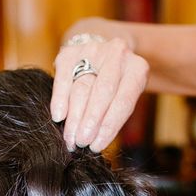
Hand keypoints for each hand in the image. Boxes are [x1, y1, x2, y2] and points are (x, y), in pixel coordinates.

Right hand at [51, 32, 148, 151]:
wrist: (102, 55)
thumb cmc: (117, 85)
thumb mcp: (126, 96)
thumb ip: (115, 114)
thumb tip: (94, 142)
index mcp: (137, 69)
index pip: (123, 101)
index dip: (109, 126)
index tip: (96, 145)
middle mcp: (117, 55)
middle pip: (102, 92)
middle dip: (90, 120)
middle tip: (81, 142)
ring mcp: (93, 50)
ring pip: (82, 87)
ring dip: (75, 116)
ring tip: (70, 137)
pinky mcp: (71, 52)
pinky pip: (63, 78)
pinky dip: (60, 99)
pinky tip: (59, 116)